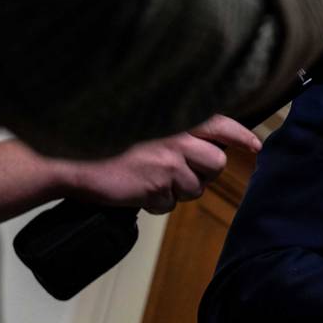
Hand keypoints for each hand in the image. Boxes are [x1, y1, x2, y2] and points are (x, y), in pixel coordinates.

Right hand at [69, 115, 260, 213]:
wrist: (67, 159)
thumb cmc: (101, 140)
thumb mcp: (141, 122)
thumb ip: (172, 130)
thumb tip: (202, 145)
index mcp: (174, 118)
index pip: (221, 124)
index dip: (240, 135)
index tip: (255, 146)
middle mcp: (177, 139)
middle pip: (216, 163)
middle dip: (202, 171)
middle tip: (177, 169)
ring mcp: (167, 164)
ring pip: (195, 188)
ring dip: (176, 189)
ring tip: (148, 178)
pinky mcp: (156, 188)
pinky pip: (170, 204)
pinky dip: (156, 203)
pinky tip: (137, 190)